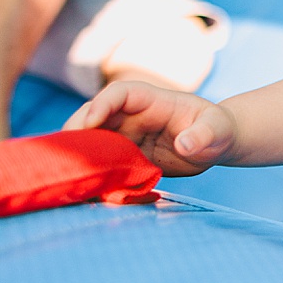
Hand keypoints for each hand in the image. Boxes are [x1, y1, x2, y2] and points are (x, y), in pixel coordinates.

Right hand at [64, 81, 235, 176]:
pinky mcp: (124, 156)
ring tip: (67, 173)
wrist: (215, 145)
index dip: (101, 105)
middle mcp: (132, 116)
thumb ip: (204, 135)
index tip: (89, 123)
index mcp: (152, 100)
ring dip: (78, 154)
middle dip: (76, 130)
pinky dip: (91, 172)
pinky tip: (86, 188)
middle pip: (94, 115)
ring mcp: (126, 136)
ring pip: (92, 140)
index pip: (120, 94)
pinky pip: (102, 161)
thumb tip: (185, 145)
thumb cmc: (218, 130)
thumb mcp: (218, 131)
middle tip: (64, 154)